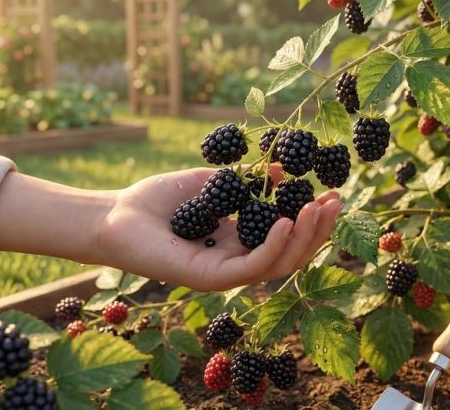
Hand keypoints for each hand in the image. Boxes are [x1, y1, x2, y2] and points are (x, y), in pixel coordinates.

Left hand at [96, 168, 341, 290]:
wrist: (113, 215)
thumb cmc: (155, 201)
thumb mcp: (210, 183)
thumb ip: (245, 181)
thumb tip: (282, 170)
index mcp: (238, 241)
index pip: (286, 237)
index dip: (311, 218)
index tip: (331, 192)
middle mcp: (236, 260)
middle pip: (290, 254)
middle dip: (317, 230)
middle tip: (336, 201)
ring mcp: (224, 273)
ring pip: (278, 265)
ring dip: (303, 238)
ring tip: (317, 209)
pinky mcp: (209, 279)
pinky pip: (250, 267)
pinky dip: (272, 246)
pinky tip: (284, 221)